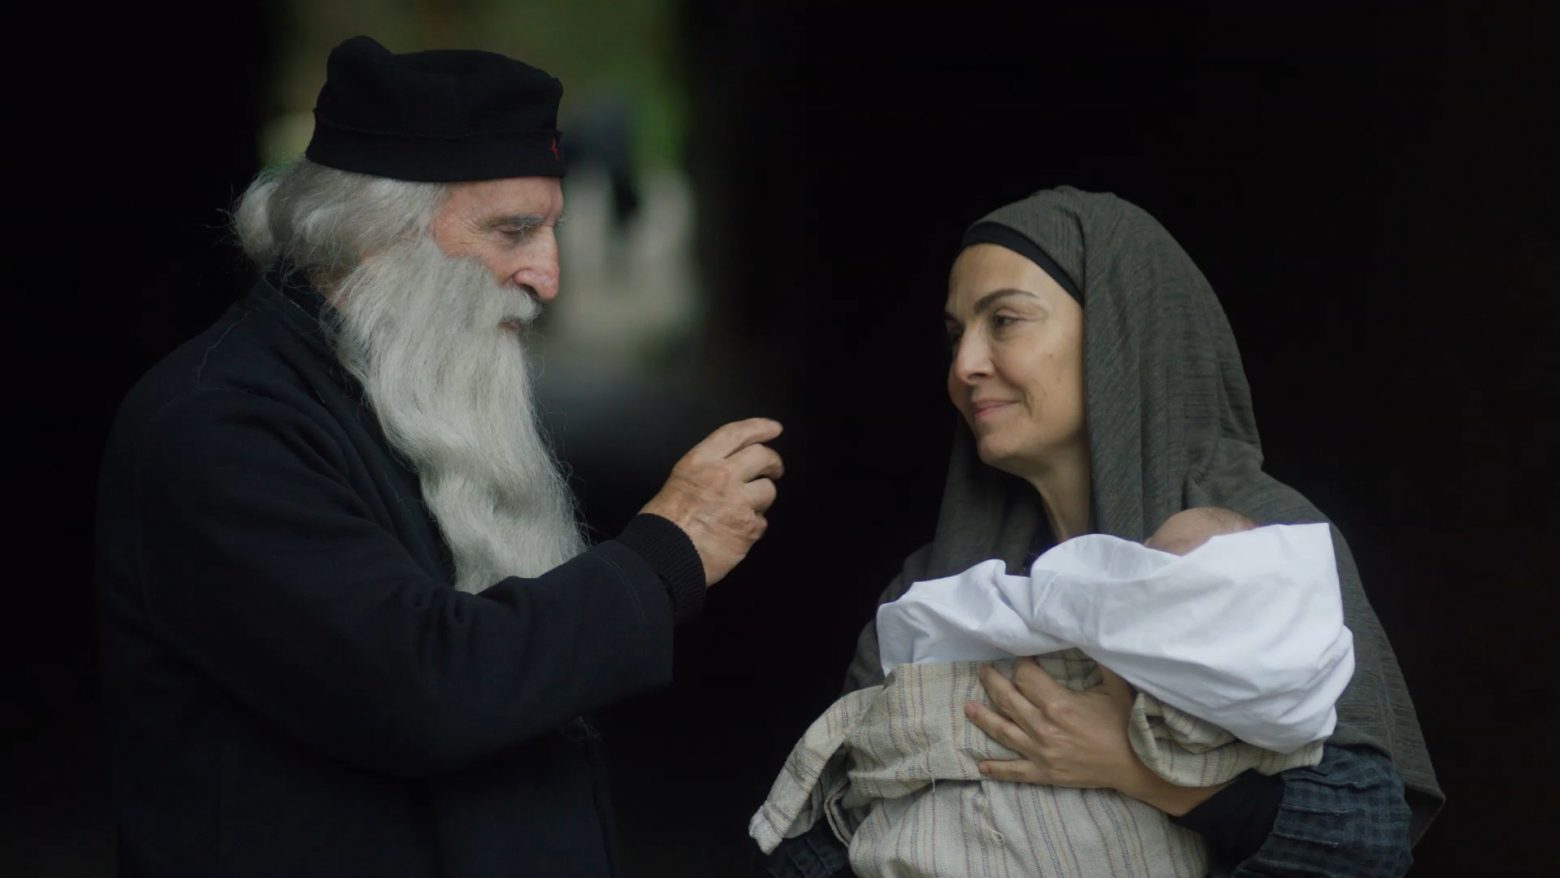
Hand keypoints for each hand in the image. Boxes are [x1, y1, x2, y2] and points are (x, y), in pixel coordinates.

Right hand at [640, 418, 782, 586]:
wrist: (663, 557)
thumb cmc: (662, 524)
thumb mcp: (678, 481)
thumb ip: (705, 471)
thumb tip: (727, 470)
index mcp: (700, 462)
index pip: (736, 433)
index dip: (759, 427)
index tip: (773, 428)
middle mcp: (722, 476)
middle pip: (762, 456)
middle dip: (773, 462)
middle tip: (774, 469)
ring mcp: (739, 502)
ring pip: (768, 490)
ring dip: (762, 499)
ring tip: (746, 508)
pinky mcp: (748, 528)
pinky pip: (762, 522)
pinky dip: (753, 526)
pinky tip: (737, 531)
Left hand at [964, 657, 1141, 791]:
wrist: (1137, 767)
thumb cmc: (1126, 725)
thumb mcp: (1115, 688)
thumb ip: (1100, 661)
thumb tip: (1088, 633)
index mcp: (1058, 705)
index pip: (1025, 678)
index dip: (1020, 664)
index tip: (1020, 658)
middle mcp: (1043, 728)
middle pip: (1008, 700)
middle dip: (993, 683)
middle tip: (983, 672)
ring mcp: (1040, 753)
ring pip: (1003, 732)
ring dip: (984, 718)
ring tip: (968, 707)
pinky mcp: (1044, 773)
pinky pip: (1015, 771)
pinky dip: (997, 768)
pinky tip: (981, 765)